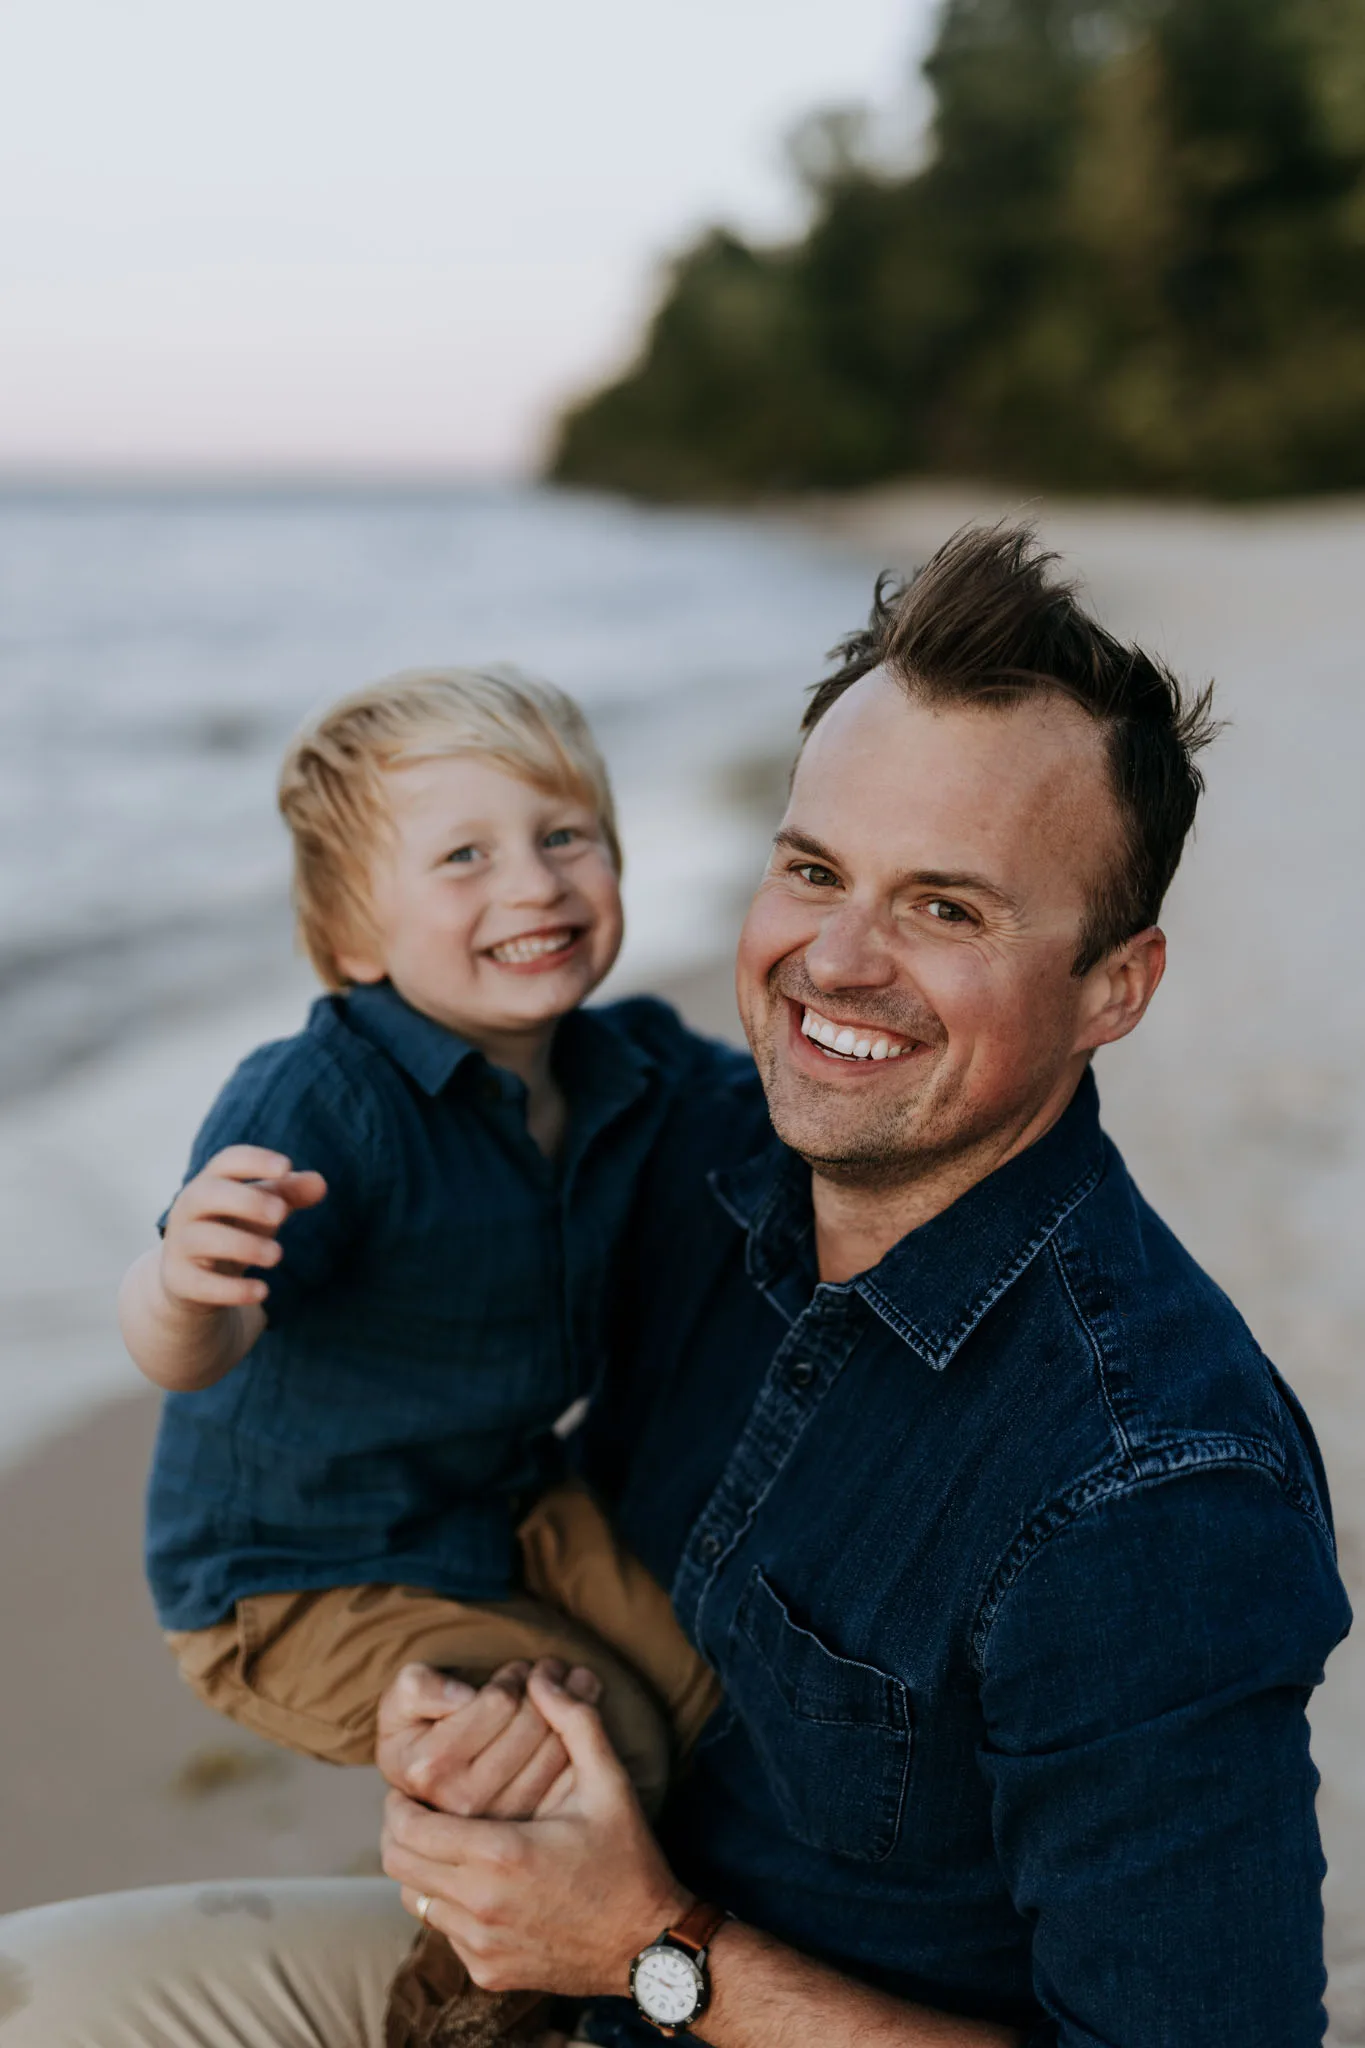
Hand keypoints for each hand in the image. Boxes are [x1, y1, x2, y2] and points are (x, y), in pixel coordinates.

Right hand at [160, 1144, 326, 1310]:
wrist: (190, 1278)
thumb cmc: (233, 1228)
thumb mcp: (260, 1209)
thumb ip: (288, 1194)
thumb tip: (320, 1183)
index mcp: (211, 1183)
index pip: (227, 1161)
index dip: (255, 1161)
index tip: (286, 1167)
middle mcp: (189, 1209)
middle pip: (208, 1194)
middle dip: (246, 1201)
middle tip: (281, 1214)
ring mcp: (180, 1244)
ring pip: (203, 1239)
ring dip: (244, 1245)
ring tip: (277, 1255)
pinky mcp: (180, 1280)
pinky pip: (200, 1283)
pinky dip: (232, 1289)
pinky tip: (262, 1291)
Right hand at [376, 1658, 597, 1819]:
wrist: (423, 1786)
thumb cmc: (415, 1731)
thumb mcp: (401, 1700)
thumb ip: (419, 1687)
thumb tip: (462, 1697)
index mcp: (430, 1766)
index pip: (498, 1702)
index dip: (512, 1677)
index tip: (516, 1670)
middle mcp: (464, 1800)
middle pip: (532, 1724)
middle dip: (548, 1685)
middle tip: (550, 1668)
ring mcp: (498, 1818)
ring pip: (556, 1746)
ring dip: (574, 1702)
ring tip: (571, 1682)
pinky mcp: (526, 1826)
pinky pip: (570, 1773)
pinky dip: (583, 1738)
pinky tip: (581, 1713)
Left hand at [381, 1664, 689, 1996]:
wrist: (649, 1944)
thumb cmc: (628, 1858)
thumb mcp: (608, 1781)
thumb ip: (575, 1721)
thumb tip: (543, 1676)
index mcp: (500, 1855)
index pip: (407, 1828)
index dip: (398, 1802)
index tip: (411, 1787)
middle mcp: (480, 1906)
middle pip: (398, 1865)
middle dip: (400, 1831)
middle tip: (420, 1809)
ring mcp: (481, 1946)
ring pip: (415, 1900)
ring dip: (421, 1868)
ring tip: (449, 1843)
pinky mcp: (487, 1973)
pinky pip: (443, 1931)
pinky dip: (448, 1904)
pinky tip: (480, 1883)